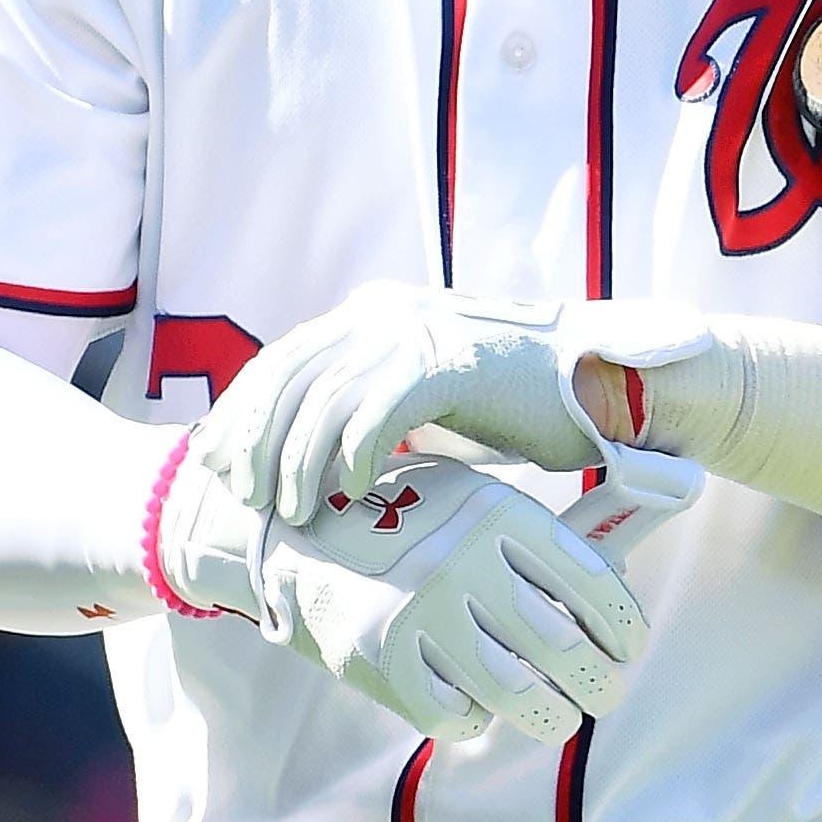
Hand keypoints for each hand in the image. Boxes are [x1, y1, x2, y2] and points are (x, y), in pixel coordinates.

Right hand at [155, 446, 649, 742]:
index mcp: (499, 514)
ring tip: (561, 718)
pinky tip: (484, 710)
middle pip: (561, 648)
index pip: (591, 585)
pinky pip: (454, 716)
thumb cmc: (416, 520)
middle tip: (604, 695)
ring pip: (516, 694)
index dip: (623, 629)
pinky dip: (478, 720)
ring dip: (551, 717)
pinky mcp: (382, 659)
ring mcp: (419, 612)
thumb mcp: (483, 503)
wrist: (301, 533)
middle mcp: (462, 560)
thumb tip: (645, 547)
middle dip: (597, 684)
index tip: (628, 649)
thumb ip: (554, 535)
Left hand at [193, 283, 713, 525]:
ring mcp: (418, 331)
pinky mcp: (449, 361)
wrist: (604, 381)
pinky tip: (352, 490)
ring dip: (299, 462)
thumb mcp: (425, 392)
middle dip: (256, 444)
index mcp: (373, 310)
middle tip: (247, 500)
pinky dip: (354, 457)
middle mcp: (385, 311)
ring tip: (296, 511)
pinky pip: (376, 414)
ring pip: (324, 400)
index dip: (240, 413)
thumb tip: (306, 451)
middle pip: (288, 377)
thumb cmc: (515, 401)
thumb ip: (370, 401)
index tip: (218, 465)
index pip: (282, 359)